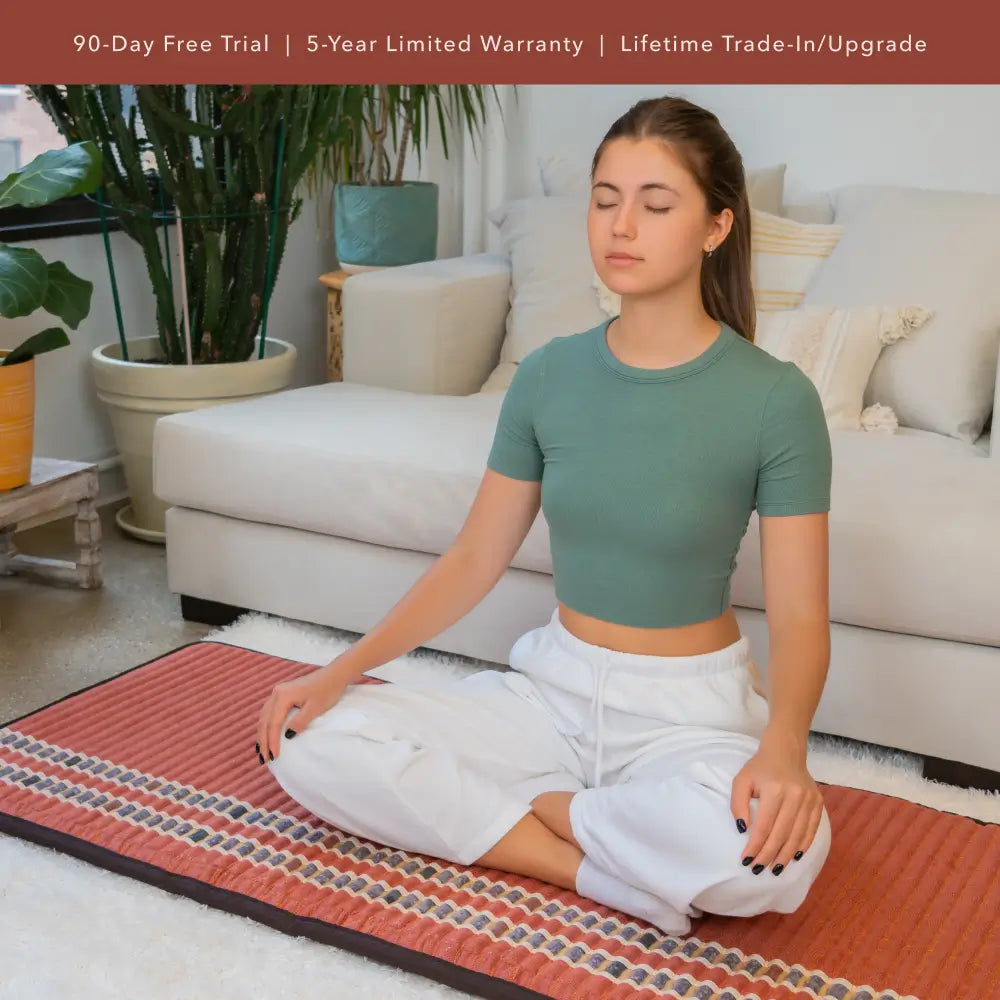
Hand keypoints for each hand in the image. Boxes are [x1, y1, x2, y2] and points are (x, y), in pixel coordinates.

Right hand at [255, 669, 345, 765]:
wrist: (334, 675)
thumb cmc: (326, 691)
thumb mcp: (315, 709)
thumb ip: (299, 722)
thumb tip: (287, 736)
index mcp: (283, 696)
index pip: (273, 723)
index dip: (272, 741)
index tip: (273, 756)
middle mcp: (277, 692)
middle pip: (265, 720)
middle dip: (263, 741)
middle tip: (264, 759)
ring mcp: (278, 692)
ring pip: (265, 716)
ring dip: (262, 734)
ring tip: (261, 750)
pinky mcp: (283, 694)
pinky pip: (269, 712)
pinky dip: (266, 725)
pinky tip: (266, 734)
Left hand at [729, 730, 824, 874]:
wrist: (785, 751)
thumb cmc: (759, 768)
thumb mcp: (741, 780)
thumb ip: (738, 804)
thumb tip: (742, 829)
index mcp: (774, 789)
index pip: (764, 826)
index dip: (755, 846)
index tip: (746, 860)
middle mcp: (794, 795)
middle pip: (781, 834)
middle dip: (769, 855)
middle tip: (759, 869)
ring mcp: (809, 799)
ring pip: (797, 835)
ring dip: (785, 855)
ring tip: (775, 869)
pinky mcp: (818, 803)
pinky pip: (811, 830)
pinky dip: (802, 845)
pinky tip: (793, 856)